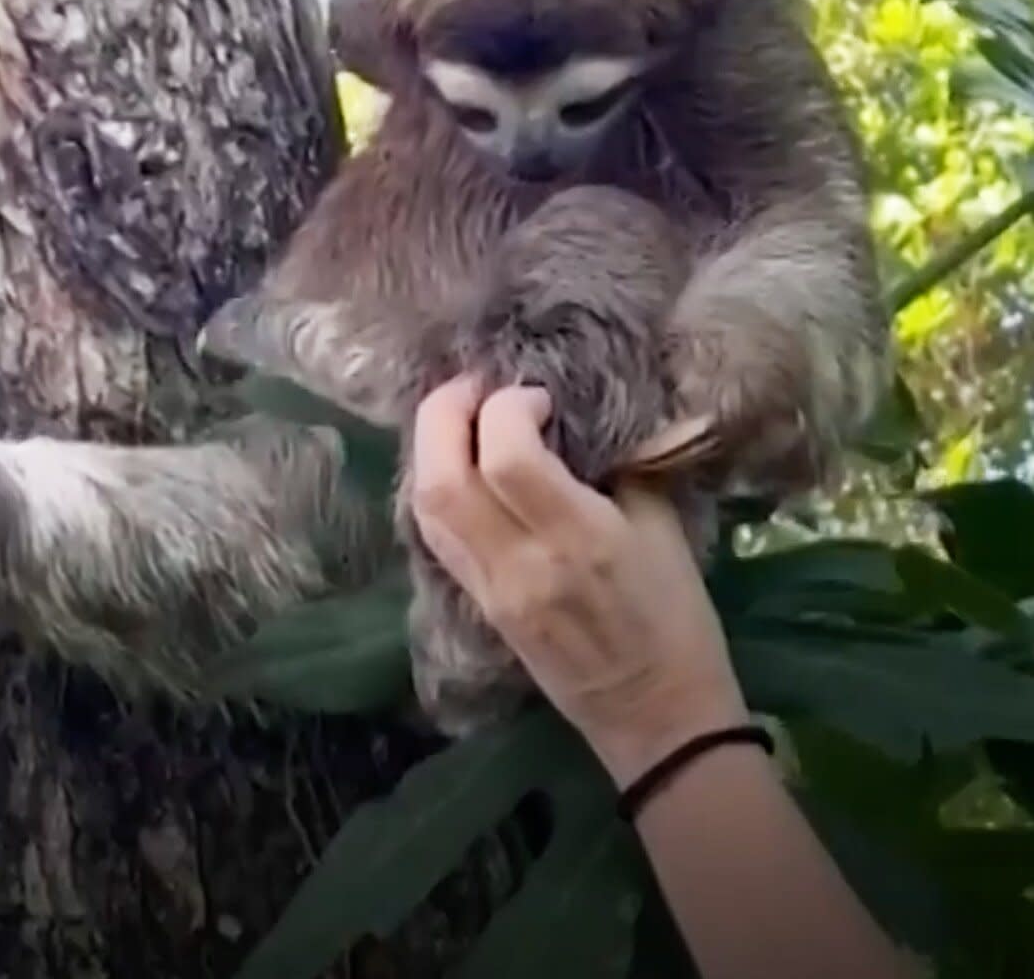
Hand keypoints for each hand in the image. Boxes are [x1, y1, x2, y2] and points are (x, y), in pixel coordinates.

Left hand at [409, 376, 747, 786]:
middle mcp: (520, 563)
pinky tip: (459, 465)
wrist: (655, 716)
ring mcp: (491, 589)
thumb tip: (576, 417)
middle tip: (475, 386)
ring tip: (462, 417)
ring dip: (432, 447)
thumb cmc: (676, 617)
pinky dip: (438, 488)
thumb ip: (620, 465)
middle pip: (442, 476)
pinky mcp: (479, 606)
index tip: (537, 396)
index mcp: (578, 538)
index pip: (506, 456)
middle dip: (444, 412)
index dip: (508, 406)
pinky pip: (437, 536)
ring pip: (426, 506)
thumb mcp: (664, 528)